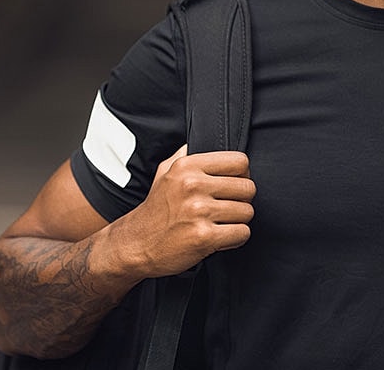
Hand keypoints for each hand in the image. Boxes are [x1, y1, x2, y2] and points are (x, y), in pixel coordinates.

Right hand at [110, 145, 255, 278]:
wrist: (136, 244)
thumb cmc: (156, 209)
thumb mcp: (166, 171)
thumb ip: (187, 153)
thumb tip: (210, 138)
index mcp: (187, 166)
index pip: (240, 161)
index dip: (241, 175)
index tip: (232, 185)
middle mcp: (192, 185)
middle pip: (248, 188)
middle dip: (242, 200)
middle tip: (226, 207)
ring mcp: (199, 211)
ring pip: (247, 212)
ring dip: (238, 221)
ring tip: (219, 223)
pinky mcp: (204, 237)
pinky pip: (242, 233)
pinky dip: (235, 238)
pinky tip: (219, 237)